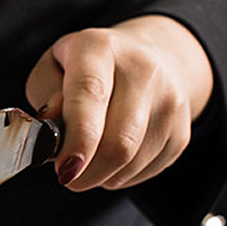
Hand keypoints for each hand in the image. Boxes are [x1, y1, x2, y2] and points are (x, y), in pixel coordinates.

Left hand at [26, 15, 212, 189]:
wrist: (144, 58)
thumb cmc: (83, 70)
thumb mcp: (49, 70)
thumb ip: (44, 97)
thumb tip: (51, 127)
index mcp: (99, 49)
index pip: (90, 95)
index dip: (78, 139)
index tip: (65, 169)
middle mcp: (142, 69)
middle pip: (119, 142)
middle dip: (86, 173)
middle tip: (67, 175)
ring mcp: (169, 99)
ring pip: (132, 162)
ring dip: (101, 176)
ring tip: (87, 160)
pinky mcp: (182, 130)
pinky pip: (146, 170)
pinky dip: (121, 176)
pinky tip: (111, 158)